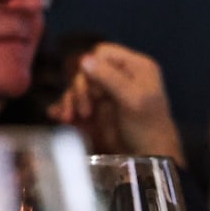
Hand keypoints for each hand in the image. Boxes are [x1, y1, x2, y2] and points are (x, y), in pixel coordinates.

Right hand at [48, 42, 183, 163]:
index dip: (93, 67)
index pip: (103, 53)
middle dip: (81, 90)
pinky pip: (74, 101)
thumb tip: (84, 59)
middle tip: (86, 110)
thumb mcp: (133, 100)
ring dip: (70, 101)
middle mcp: (119, 76)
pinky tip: (61, 117)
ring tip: (71, 119)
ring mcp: (106, 93)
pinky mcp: (95, 108)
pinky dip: (65, 108)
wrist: (147, 157)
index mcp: (135, 68)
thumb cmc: (148, 128)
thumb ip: (110, 78)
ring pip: (77, 86)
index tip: (96, 90)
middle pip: (86, 70)